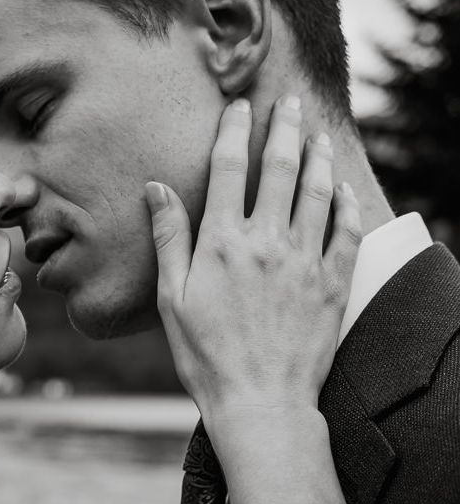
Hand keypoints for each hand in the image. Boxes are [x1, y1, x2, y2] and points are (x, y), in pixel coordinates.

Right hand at [145, 96, 360, 431]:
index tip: (238, 106)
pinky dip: (347, 204)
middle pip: (279, 167)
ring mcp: (305, 260)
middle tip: (289, 101)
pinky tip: (344, 188)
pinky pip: (347, 231)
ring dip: (317, 155)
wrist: (260, 402)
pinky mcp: (332, 283)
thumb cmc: (206, 355)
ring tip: (316, 132)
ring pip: (317, 191)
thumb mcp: (171, 298)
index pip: (229, 167)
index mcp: (223, 241)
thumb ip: (168, 238)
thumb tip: (156, 188)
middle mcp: (267, 241)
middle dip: (283, 127)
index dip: (233, 129)